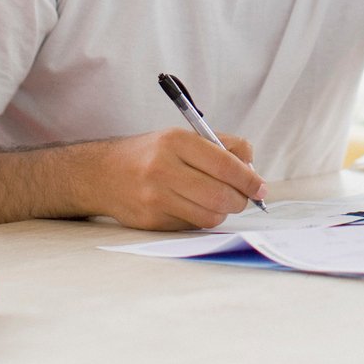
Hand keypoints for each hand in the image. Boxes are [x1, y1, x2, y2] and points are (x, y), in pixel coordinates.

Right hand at [89, 128, 262, 230]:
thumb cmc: (151, 153)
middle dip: (240, 200)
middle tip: (244, 198)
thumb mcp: (181, 137)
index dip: (248, 179)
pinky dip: (200, 218)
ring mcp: (154, 197)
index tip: (261, 187)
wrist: (102, 173)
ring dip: (223, 212)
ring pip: (209, 216)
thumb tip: (251, 169)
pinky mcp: (150, 221)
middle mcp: (163, 168)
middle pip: (219, 195)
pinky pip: (191, 226)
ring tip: (220, 202)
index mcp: (175, 141)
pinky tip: (193, 207)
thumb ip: (221, 146)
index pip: (224, 163)